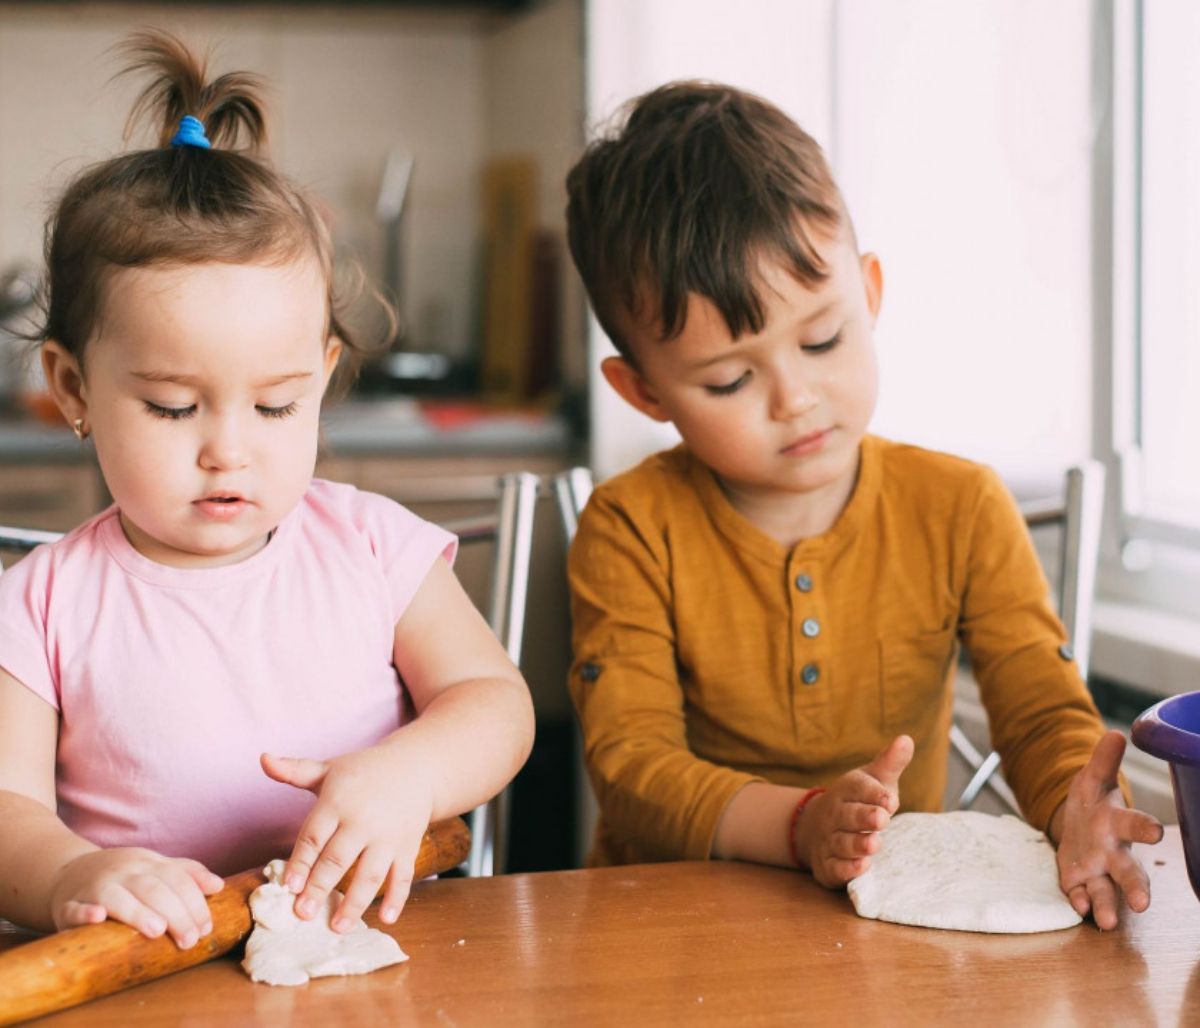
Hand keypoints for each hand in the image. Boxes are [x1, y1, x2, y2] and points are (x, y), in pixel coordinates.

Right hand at [49, 848, 222, 945]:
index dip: (194, 902)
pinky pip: (74, 908)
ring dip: (138, 912)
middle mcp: (123, 872)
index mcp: (147, 863)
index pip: (177, 878)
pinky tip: (98, 918)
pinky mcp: (68, 905)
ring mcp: (95, 887)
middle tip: (190, 939)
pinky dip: (85, 913)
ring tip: (158, 930)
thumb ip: (188, 874)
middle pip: (153, 889)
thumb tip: (218, 885)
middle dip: (176, 914)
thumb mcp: (156, 868)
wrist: (68, 873)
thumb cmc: (123, 876)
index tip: (206, 927)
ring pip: (117, 897)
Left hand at [261, 746, 433, 931]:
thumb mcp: (329, 769)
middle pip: (338, 858)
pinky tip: (387, 918)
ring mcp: (388, 836)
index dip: (301, 862)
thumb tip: (263, 759)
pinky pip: (403, 875)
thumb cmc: (364, 772)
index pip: (314, 836)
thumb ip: (295, 771)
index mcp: (338, 802)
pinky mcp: (408, 847)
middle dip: (320, 888)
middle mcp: (363, 821)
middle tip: (303, 915)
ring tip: (338, 927)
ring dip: (355, 902)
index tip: (288, 887)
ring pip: (370, 873)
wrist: (416, 766)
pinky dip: (397, 898)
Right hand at [795, 734, 912, 887]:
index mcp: (847, 790)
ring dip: (857, 844)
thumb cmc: (857, 801)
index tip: (891, 800)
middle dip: (864, 817)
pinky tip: (862, 868)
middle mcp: (835, 814)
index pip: (859, 788)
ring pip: (841, 842)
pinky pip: (834, 867)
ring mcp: (828, 839)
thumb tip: (907, 739)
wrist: (816, 827)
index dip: (874, 794)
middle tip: (882, 819)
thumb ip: (890, 763)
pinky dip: (846, 869)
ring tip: (875, 845)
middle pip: (847, 815)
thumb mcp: (874, 780)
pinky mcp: (827, 865)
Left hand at [1053, 730, 1163, 929]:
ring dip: (1107, 906)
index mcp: (1118, 823)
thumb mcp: (1093, 779)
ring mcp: (1096, 870)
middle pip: (1129, 872)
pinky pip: (1080, 894)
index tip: (1156, 834)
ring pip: (1106, 892)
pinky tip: (1080, 907)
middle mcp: (1113, 852)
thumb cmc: (1092, 803)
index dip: (1145, 829)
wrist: (1075, 823)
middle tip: (1143, 903)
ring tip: (1107, 923)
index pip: (1136, 826)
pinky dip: (1080, 901)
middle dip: (1136, 887)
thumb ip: (1103, 761)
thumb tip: (1115, 734)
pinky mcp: (1077, 881)